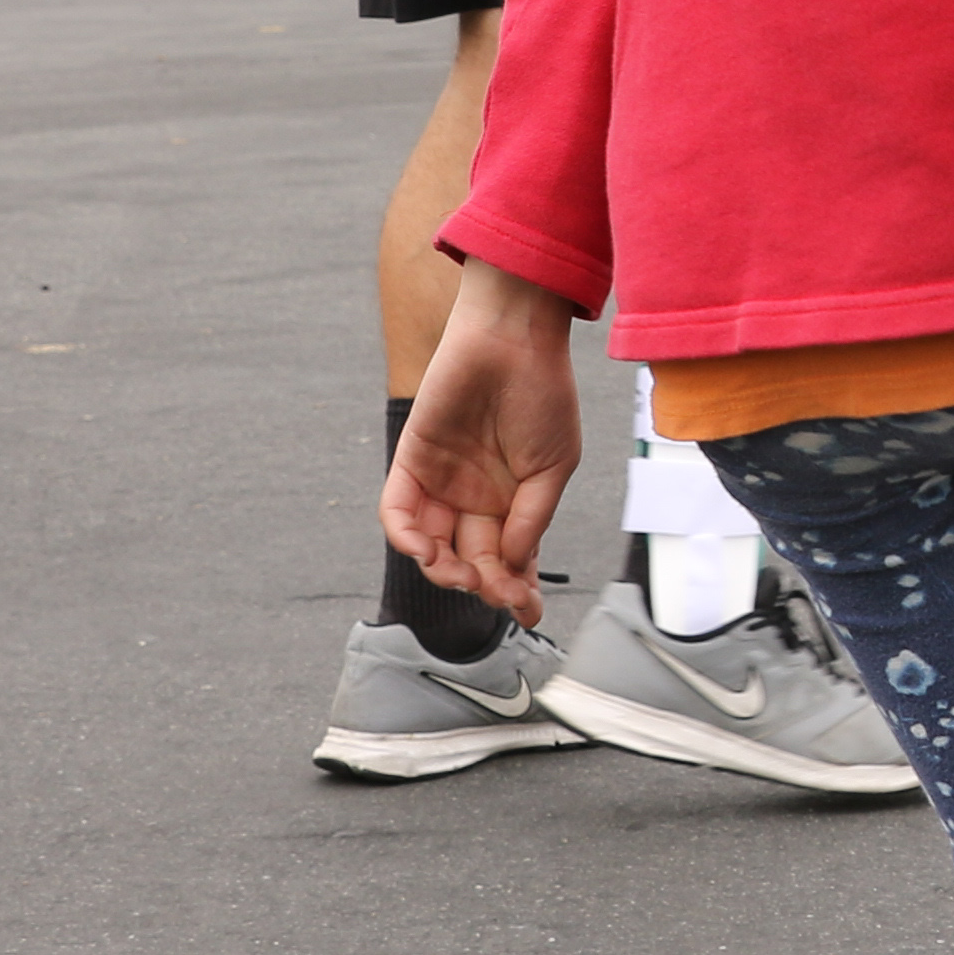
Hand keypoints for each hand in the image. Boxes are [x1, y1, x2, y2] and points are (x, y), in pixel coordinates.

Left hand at [382, 258, 587, 620]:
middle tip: (500, 594)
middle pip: (472, 558)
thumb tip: (514, 565)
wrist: (511, 341)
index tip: (529, 613)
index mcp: (514, 500)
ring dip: (445, 569)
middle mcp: (476, 498)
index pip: (510, 557)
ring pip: (432, 545)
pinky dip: (406, 537)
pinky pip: (398, 512)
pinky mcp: (411, 463)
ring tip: (465, 575)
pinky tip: (426, 551)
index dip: (517, 588)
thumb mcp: (554, 466)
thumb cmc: (543, 395)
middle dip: (486, 584)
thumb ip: (532, 518)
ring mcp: (442, 483)